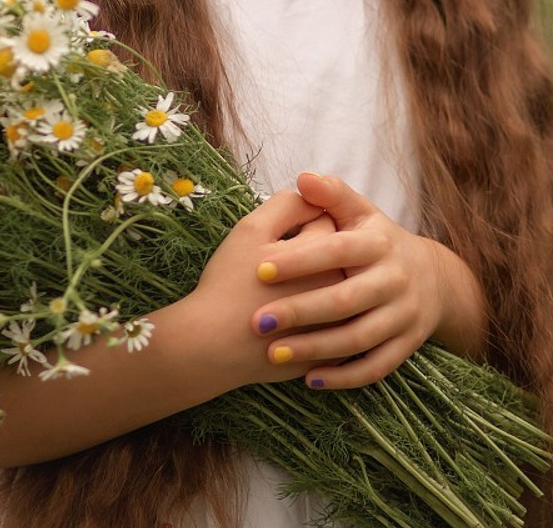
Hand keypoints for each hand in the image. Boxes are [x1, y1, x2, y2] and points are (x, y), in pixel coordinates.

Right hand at [189, 190, 346, 391]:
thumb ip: (287, 204)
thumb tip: (310, 197)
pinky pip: (328, 326)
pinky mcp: (327, 354)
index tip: (277, 237)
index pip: (326, 220)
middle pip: (334, 256)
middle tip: (278, 265)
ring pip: (333, 291)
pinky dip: (315, 320)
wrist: (212, 348)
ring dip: (316, 285)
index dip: (299, 222)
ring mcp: (337, 326)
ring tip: (282, 291)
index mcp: (326, 257)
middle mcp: (340, 291)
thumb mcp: (252, 229)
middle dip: (312, 253)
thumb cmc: (228, 284)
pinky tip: (288, 320)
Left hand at [249, 172, 485, 388]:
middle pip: (345, 300)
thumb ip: (332, 195)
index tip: (260, 269)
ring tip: (273, 352)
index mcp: (379, 243)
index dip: (299, 260)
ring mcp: (404, 316)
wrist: (434, 278)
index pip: (336, 250)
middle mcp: (395, 280)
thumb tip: (303, 177)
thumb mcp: (361, 212)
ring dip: (315, 348)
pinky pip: (376, 368)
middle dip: (300, 311)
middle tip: (257, 321)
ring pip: (358, 338)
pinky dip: (344, 377)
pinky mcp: (407, 346)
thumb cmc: (378, 241)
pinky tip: (309, 379)